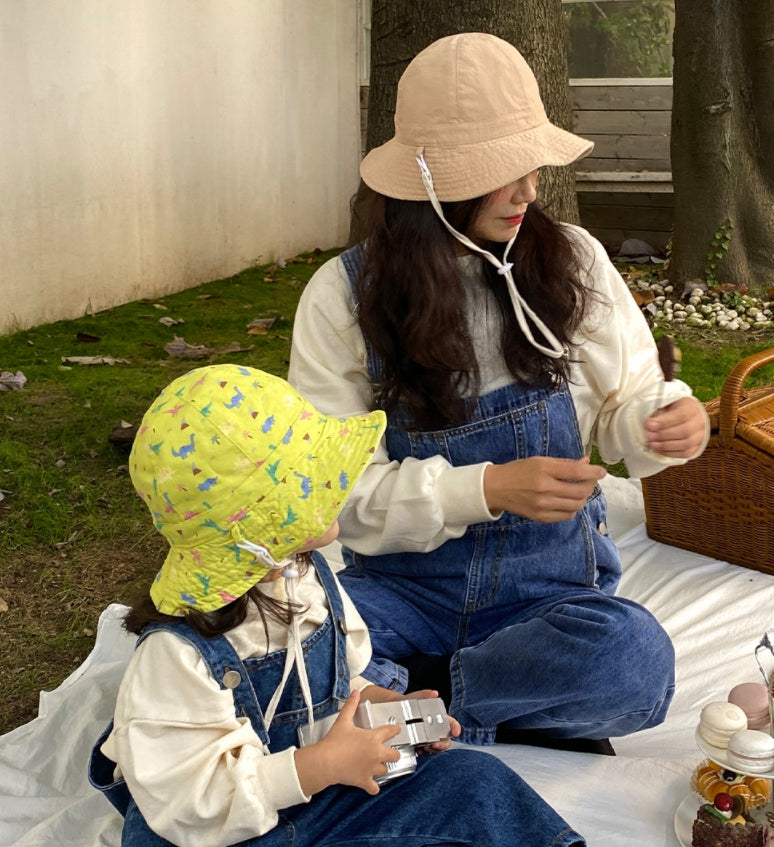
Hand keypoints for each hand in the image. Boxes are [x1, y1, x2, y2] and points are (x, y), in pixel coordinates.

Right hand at [294, 690, 400, 795]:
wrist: (325, 762)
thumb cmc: (334, 741)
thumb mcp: (343, 720)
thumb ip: (351, 705)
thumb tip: (355, 692)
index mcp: (373, 738)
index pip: (391, 731)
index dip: (394, 729)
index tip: (395, 730)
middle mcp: (376, 753)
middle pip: (395, 755)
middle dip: (393, 753)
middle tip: (388, 751)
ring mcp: (372, 769)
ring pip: (385, 770)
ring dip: (382, 768)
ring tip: (376, 765)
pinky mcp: (365, 781)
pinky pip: (375, 788)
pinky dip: (373, 787)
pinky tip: (371, 784)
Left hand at [360, 685, 458, 750]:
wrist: (353, 711)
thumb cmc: (372, 700)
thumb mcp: (391, 696)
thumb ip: (412, 697)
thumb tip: (434, 693)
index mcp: (413, 710)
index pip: (436, 716)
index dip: (449, 723)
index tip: (455, 730)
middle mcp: (413, 724)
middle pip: (436, 733)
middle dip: (442, 739)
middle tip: (437, 743)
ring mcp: (407, 736)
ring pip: (428, 744)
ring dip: (434, 747)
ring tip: (429, 747)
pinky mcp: (397, 747)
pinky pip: (411, 754)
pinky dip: (419, 755)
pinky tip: (419, 754)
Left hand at [403, 688, 459, 750]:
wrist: (389, 714)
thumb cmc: (403, 704)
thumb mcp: (412, 698)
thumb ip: (422, 695)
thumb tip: (434, 693)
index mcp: (436, 717)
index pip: (450, 722)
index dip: (455, 727)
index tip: (456, 732)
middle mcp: (434, 729)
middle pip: (446, 739)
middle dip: (442, 744)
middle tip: (434, 744)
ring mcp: (428, 738)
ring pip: (436, 747)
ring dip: (432, 749)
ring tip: (424, 747)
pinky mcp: (420, 746)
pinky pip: (425, 752)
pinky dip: (423, 752)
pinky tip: (418, 749)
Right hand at [483, 456, 605, 522]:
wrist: (495, 488)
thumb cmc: (518, 471)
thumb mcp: (540, 460)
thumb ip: (564, 463)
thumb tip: (586, 463)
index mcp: (543, 470)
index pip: (576, 472)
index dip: (593, 472)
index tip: (601, 472)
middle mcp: (544, 489)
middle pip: (580, 492)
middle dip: (590, 485)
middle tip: (590, 480)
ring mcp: (542, 505)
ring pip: (576, 505)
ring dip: (583, 498)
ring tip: (580, 491)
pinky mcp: (540, 517)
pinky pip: (566, 516)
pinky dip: (573, 508)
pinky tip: (569, 501)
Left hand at [644, 397, 705, 457]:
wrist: (682, 416)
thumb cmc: (670, 409)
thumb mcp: (664, 404)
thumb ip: (658, 412)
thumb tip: (648, 425)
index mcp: (691, 407)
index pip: (682, 415)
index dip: (665, 421)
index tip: (648, 424)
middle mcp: (699, 421)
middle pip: (685, 431)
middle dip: (664, 435)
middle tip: (649, 436)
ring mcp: (700, 436)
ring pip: (687, 444)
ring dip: (666, 446)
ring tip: (652, 444)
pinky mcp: (696, 447)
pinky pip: (686, 453)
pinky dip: (670, 453)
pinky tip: (658, 450)